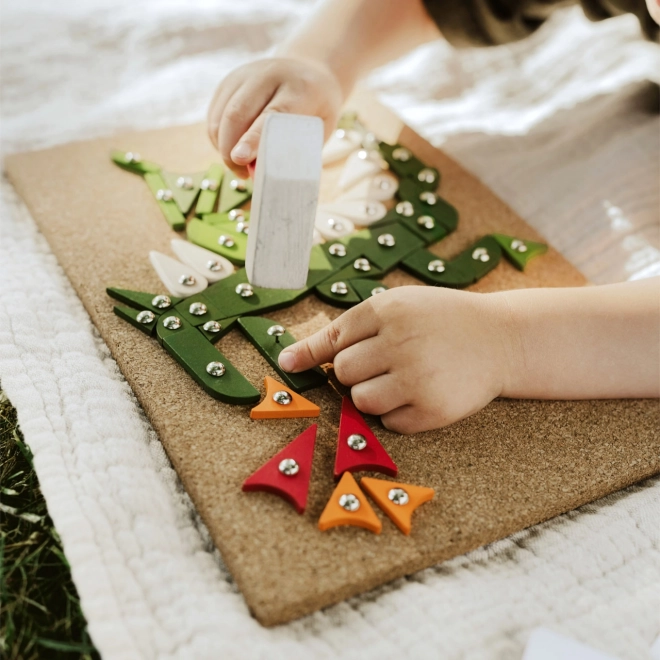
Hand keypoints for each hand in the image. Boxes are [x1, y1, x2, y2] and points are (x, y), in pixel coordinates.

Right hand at [207, 57, 342, 177]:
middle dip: (230, 150)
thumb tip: (256, 176)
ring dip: (223, 147)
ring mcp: (244, 75)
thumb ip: (290, 153)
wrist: (307, 73)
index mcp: (298, 88)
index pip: (271, 115)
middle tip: (241, 173)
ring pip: (220, 116)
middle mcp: (267, 75)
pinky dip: (218, 139)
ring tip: (239, 166)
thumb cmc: (314, 113)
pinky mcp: (228, 82)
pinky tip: (233, 149)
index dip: (253, 139)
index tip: (240, 158)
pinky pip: (214, 116)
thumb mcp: (316, 132)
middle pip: (236, 114)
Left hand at [278, 286, 513, 433]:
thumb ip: (346, 329)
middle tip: (384, 362)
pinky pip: (389, 422)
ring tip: (402, 379)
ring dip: (372, 395)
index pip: (332, 340)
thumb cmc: (440, 321)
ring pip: (360, 401)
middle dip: (356, 372)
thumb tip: (286, 360)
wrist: (500, 338)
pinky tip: (421, 393)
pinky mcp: (433, 410)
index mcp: (388, 310)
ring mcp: (418, 378)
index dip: (314, 354)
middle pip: (342, 373)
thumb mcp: (398, 306)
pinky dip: (398, 413)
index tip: (289, 364)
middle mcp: (400, 343)